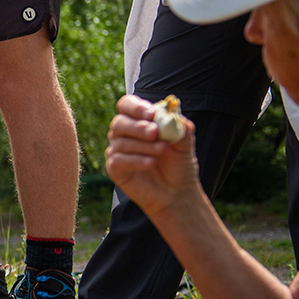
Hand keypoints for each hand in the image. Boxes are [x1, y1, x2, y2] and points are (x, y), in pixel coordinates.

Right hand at [103, 95, 198, 215]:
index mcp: (139, 122)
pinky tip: (151, 162)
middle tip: (155, 133)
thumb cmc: (179, 166)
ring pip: (120, 142)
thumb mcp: (185, 144)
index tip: (151, 114)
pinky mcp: (114, 169)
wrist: (177, 193)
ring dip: (143, 145)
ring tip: (162, 150)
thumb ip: (181, 128)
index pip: (127, 105)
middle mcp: (124, 134)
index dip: (135, 107)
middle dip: (138, 127)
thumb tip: (175, 114)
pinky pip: (118, 160)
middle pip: (119, 122)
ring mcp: (117, 151)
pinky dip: (135, 160)